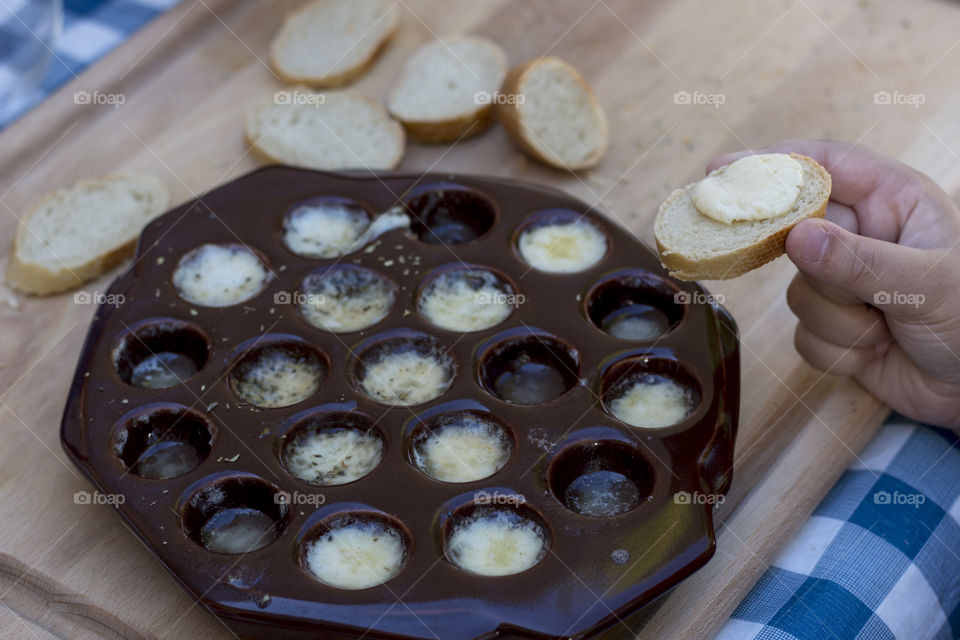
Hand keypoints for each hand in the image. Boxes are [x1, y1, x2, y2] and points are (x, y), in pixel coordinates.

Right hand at [708, 140, 959, 428]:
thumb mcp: (926, 284)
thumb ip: (860, 261)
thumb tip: (796, 237)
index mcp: (893, 203)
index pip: (824, 167)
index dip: (772, 164)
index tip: (721, 170)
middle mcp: (863, 237)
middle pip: (796, 234)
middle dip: (813, 270)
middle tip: (815, 278)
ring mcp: (844, 283)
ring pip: (797, 293)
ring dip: (838, 321)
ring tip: (885, 330)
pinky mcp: (833, 326)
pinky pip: (803, 334)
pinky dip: (838, 351)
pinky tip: (877, 353)